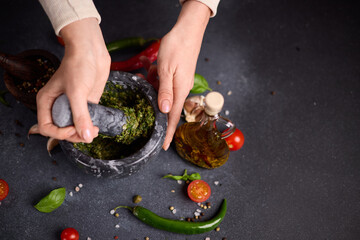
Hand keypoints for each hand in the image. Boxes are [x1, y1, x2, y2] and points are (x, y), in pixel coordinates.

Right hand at [36, 18, 109, 142]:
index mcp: (47, 102)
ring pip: (75, 128)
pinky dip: (91, 126)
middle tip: (89, 134)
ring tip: (95, 131)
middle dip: (75, 135)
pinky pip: (86, 120)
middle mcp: (58, 105)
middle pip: (62, 130)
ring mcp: (72, 105)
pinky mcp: (86, 104)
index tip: (73, 130)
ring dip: (84, 133)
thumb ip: (81, 116)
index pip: (47, 128)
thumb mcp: (77, 92)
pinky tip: (98, 126)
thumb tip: (86, 137)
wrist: (91, 51)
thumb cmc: (78, 65)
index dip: (59, 133)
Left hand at [157, 0, 209, 149]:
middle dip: (154, 96)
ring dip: (153, 81)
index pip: (173, 117)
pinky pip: (164, 81)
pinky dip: (156, 74)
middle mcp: (181, 89)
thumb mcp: (166, 70)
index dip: (168, 133)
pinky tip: (152, 64)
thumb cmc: (177, 48)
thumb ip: (165, 91)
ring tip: (151, 67)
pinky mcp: (178, 75)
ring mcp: (180, 82)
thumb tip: (164, 110)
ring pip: (162, 90)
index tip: (163, 146)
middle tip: (146, 79)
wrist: (187, 30)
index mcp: (180, 91)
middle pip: (165, 103)